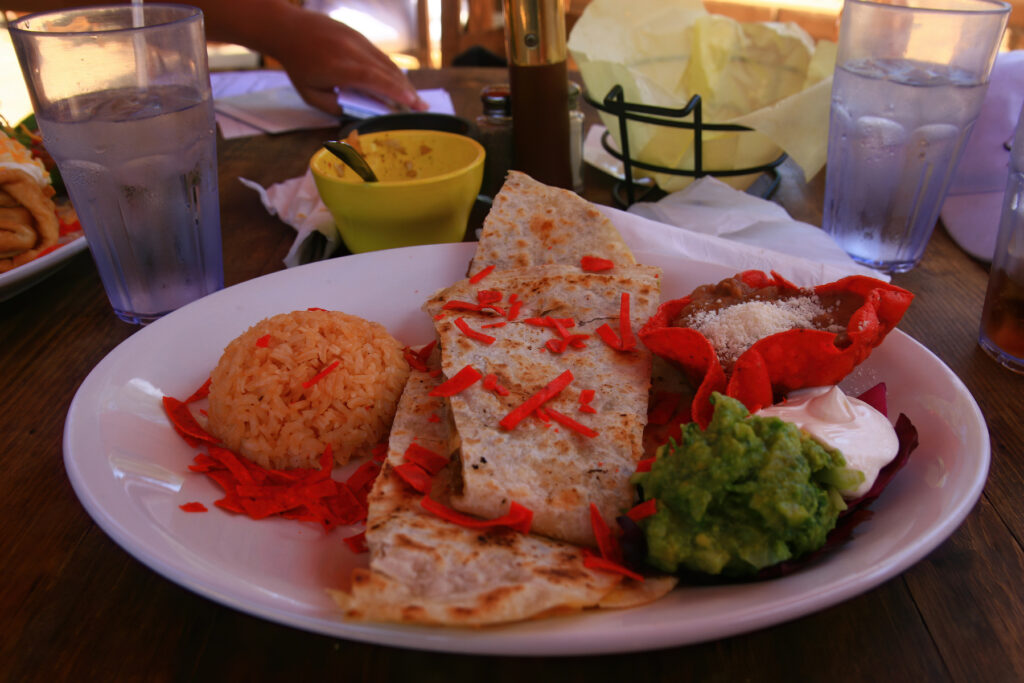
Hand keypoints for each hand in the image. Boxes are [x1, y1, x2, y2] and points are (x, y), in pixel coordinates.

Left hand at [271, 11, 426, 115]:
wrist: (288, 29)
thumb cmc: (298, 66)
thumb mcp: (312, 94)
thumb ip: (337, 107)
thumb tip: (362, 114)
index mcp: (338, 67)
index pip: (373, 79)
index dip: (395, 91)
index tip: (412, 104)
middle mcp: (351, 50)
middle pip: (387, 71)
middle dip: (407, 90)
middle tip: (422, 107)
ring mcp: (356, 39)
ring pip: (386, 62)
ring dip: (402, 81)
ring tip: (414, 98)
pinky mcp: (359, 35)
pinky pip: (379, 55)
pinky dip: (391, 71)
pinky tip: (398, 83)